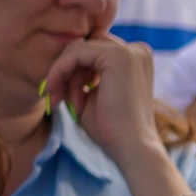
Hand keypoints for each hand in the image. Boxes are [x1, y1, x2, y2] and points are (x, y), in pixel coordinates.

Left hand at [43, 33, 162, 163]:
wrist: (131, 148)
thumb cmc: (111, 128)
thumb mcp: (89, 95)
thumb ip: (78, 74)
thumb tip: (59, 59)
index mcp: (136, 60)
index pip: (93, 52)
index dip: (73, 71)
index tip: (59, 96)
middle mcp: (138, 51)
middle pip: (85, 46)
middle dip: (67, 71)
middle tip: (57, 99)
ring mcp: (131, 52)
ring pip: (78, 49)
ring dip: (64, 76)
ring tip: (67, 103)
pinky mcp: (119, 56)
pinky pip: (75, 54)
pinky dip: (60, 71)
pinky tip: (57, 93)